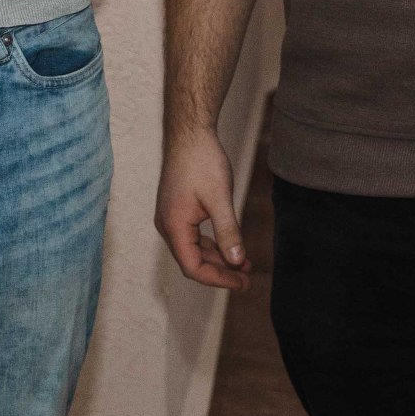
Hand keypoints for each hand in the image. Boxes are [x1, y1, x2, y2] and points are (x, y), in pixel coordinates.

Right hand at [156, 127, 251, 290]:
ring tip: (243, 264)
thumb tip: (237, 261)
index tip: (241, 281)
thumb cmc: (201, 161)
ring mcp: (171, 217)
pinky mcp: (177, 210)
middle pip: (192, 261)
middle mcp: (167, 225)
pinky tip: (230, 244)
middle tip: (247, 277)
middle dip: (221, 271)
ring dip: (218, 258)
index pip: (193, 267)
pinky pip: (193, 236)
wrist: (190, 134)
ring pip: (193, 249)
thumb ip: (228, 232)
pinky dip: (212, 244)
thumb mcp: (220, 199)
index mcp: (173, 226)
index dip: (218, 279)